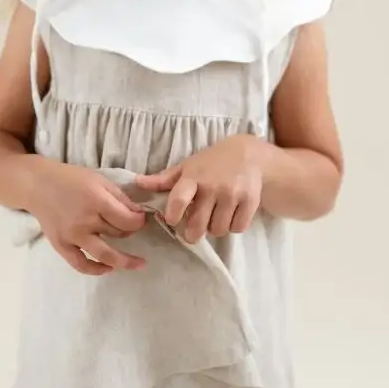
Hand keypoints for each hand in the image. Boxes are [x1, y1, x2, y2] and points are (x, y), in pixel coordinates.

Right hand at [29, 161, 148, 274]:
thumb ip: (120, 197)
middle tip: (132, 228)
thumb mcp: (99, 180)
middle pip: (118, 234)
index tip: (141, 218)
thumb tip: (138, 214)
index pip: (127, 220)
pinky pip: (81, 264)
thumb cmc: (70, 179)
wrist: (38, 185)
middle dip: (130, 231)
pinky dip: (96, 270)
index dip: (139, 221)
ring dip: (124, 261)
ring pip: (105, 255)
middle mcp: (85, 221)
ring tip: (139, 264)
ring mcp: (72, 236)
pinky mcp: (61, 246)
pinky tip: (109, 268)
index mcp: (96, 201)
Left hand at [136, 135, 262, 243]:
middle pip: (199, 224)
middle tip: (193, 230)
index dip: (173, 215)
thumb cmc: (210, 162)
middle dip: (193, 233)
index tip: (173, 220)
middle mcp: (213, 186)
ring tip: (214, 217)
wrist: (248, 154)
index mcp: (193, 177)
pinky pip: (237, 228)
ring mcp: (233, 194)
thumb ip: (163, 180)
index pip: (179, 199)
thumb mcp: (186, 167)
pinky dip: (232, 227)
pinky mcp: (250, 201)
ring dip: (214, 228)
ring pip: (218, 229)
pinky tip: (230, 215)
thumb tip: (138, 183)